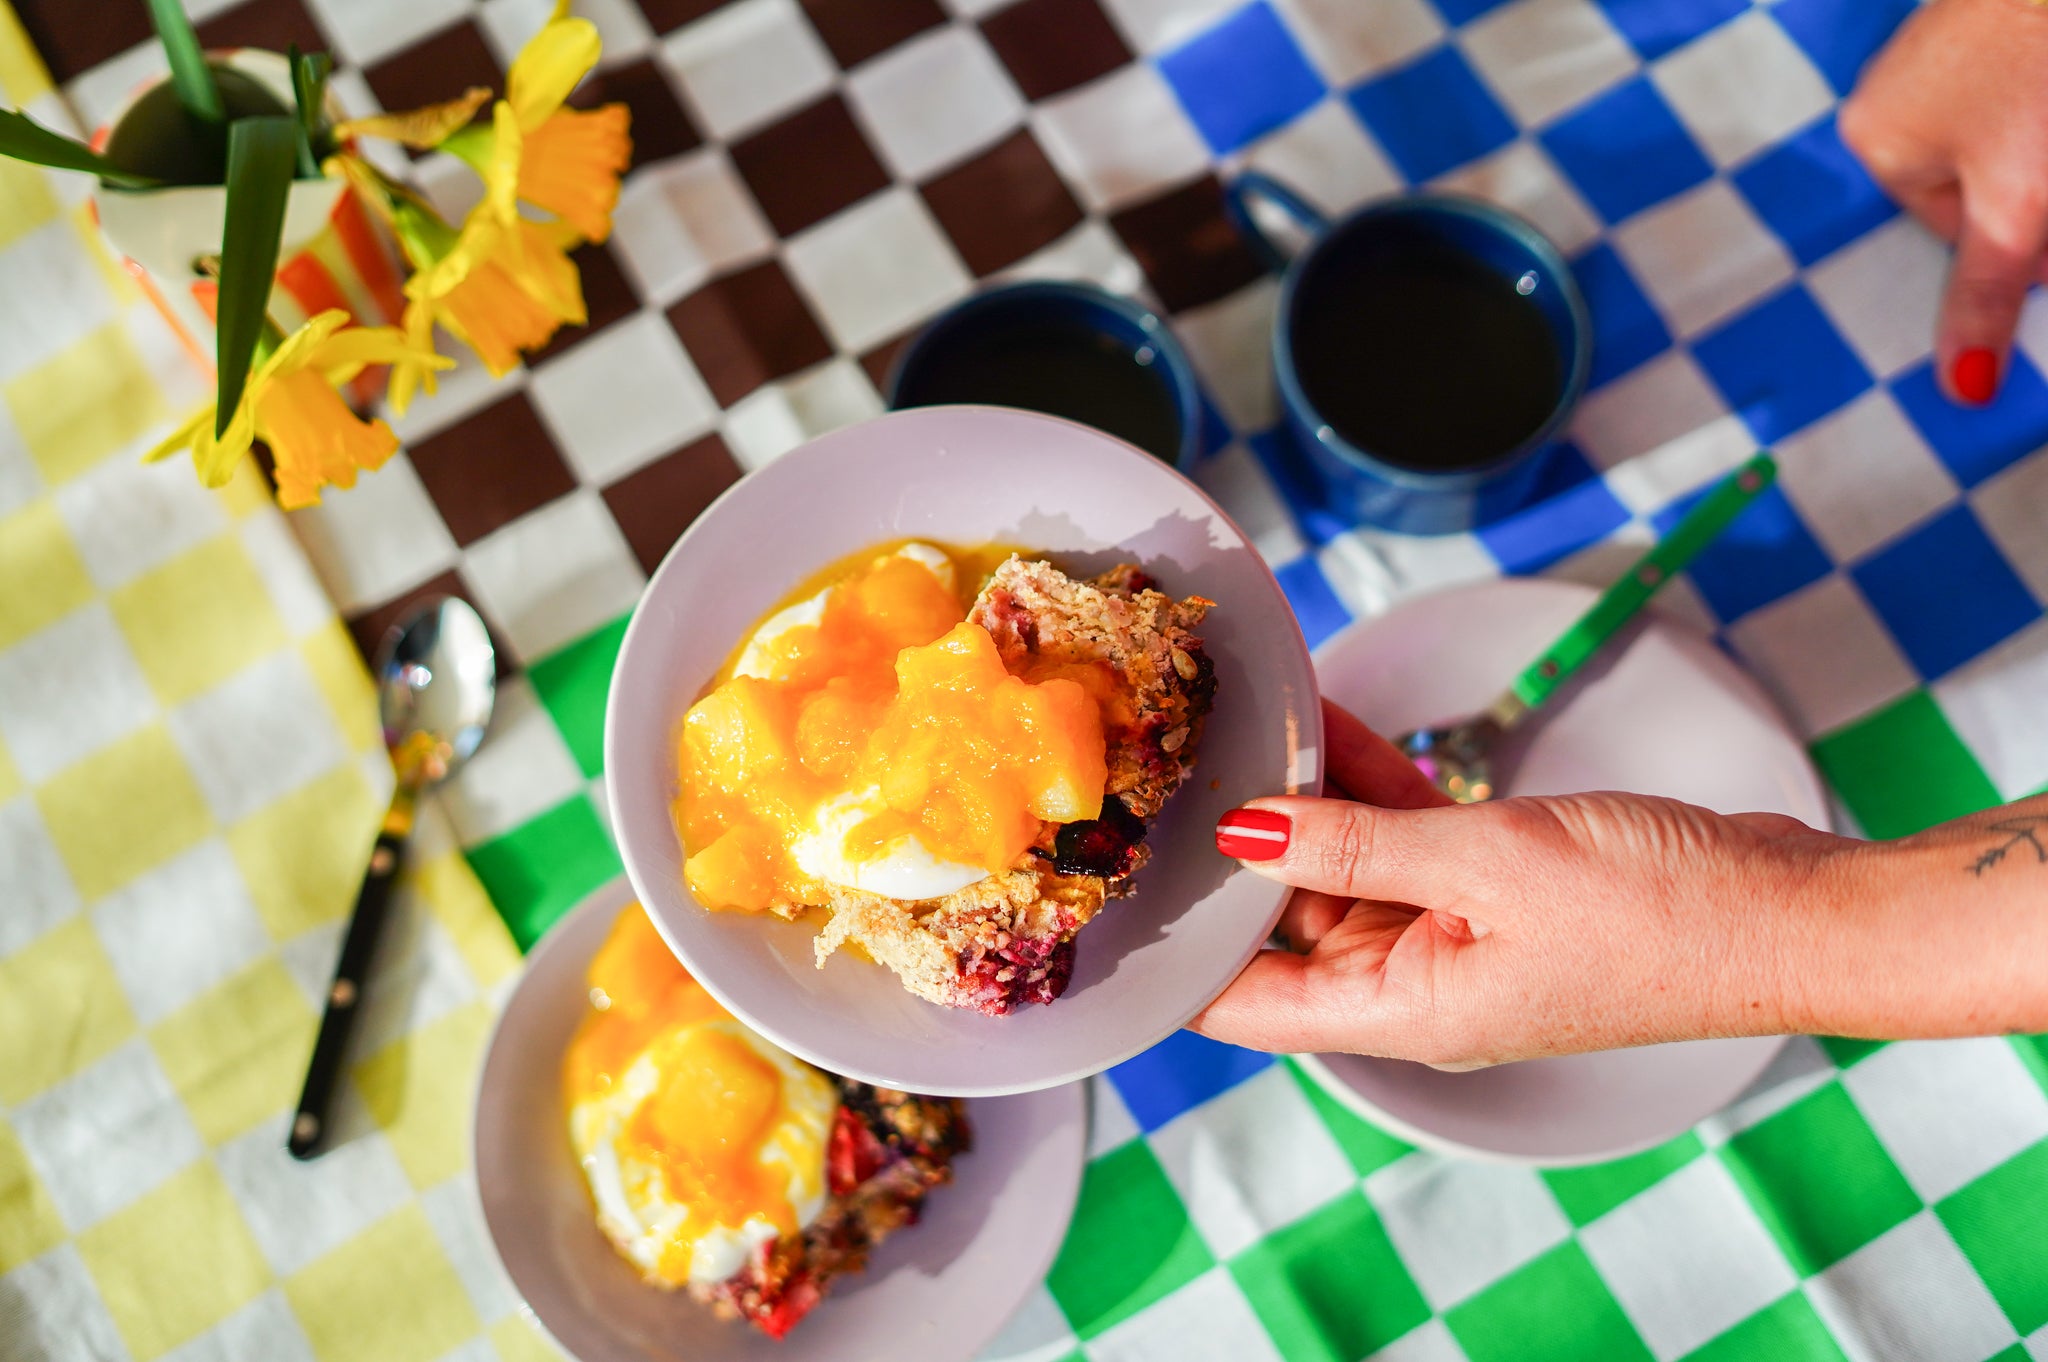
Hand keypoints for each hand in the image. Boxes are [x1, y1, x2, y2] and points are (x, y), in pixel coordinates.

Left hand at [1193, 701, 1850, 1065]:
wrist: (1786, 907)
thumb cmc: (1654, 911)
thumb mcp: (1483, 862)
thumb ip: (1352, 842)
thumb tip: (1243, 829)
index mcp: (1399, 1010)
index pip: (1244, 1003)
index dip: (1175, 956)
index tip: (1117, 889)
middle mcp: (1414, 983)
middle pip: (1286, 920)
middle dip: (1238, 845)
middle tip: (1176, 761)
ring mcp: (1454, 937)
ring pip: (1343, 864)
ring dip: (1304, 799)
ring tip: (1245, 721)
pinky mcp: (1493, 891)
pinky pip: (1405, 838)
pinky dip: (1370, 786)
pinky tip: (1327, 722)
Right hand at [1839, 0, 2047, 404]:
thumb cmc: (2036, 70)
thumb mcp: (2019, 202)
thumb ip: (1987, 292)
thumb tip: (1962, 387)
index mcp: (1874, 141)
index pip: (1953, 228)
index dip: (2019, 237)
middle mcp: (1887, 92)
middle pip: (1971, 182)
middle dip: (2026, 196)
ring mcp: (1933, 47)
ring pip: (1995, 136)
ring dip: (2036, 156)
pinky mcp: (1982, 18)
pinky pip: (2006, 88)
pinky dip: (2036, 105)